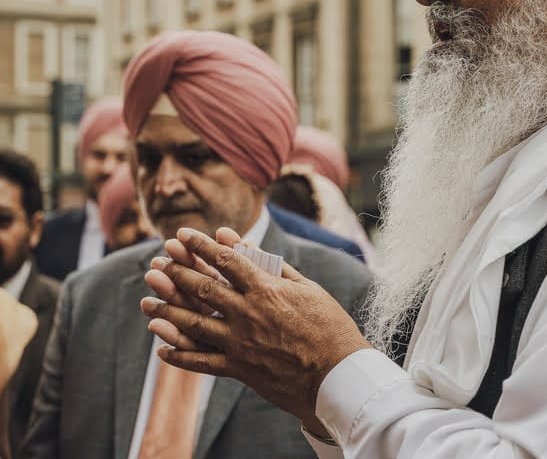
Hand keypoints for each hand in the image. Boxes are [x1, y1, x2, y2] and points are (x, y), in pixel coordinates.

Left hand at [140, 227, 370, 433]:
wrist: (337, 373)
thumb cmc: (329, 326)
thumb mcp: (308, 288)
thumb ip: (275, 266)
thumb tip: (245, 245)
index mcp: (266, 289)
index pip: (225, 260)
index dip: (200, 245)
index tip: (181, 234)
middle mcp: (247, 313)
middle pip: (202, 288)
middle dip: (176, 273)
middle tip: (156, 264)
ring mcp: (239, 343)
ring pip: (193, 324)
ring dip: (167, 311)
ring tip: (147, 302)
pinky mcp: (239, 369)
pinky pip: (201, 362)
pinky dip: (179, 355)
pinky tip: (161, 348)